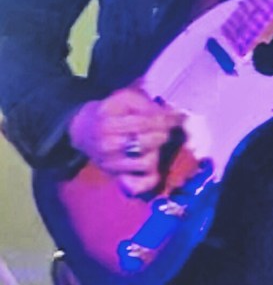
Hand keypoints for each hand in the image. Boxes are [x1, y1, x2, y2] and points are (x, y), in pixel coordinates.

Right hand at [68, 87, 183, 196]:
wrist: (84, 130)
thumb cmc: (110, 111)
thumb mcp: (125, 98)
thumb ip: (147, 105)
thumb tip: (172, 115)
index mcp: (109, 125)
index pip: (147, 123)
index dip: (167, 119)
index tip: (177, 117)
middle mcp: (108, 147)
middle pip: (150, 142)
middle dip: (163, 132)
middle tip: (165, 128)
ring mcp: (112, 165)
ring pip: (148, 163)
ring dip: (157, 151)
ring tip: (155, 143)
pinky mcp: (115, 177)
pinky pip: (136, 186)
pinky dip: (147, 181)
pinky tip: (154, 170)